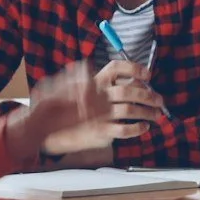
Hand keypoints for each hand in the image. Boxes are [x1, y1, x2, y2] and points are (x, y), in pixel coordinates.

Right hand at [23, 62, 145, 161]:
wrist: (40, 127)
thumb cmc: (55, 106)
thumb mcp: (65, 84)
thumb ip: (82, 76)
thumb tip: (95, 72)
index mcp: (91, 80)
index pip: (116, 68)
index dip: (134, 69)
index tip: (148, 74)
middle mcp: (97, 95)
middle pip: (130, 90)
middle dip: (149, 95)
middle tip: (159, 100)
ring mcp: (98, 114)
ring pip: (131, 109)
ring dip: (148, 112)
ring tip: (157, 115)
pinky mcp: (99, 131)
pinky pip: (124, 129)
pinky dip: (138, 128)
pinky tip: (144, 127)